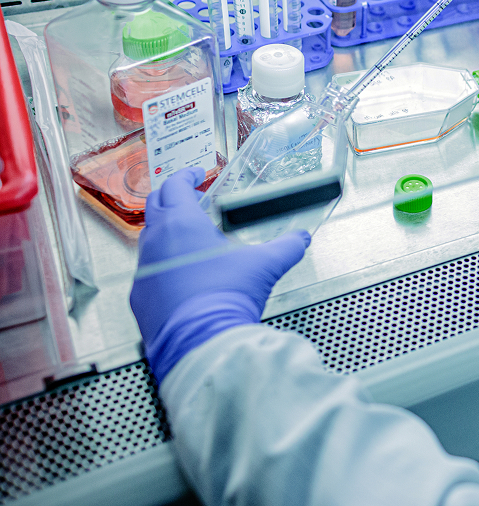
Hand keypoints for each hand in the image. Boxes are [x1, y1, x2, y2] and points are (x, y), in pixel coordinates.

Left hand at [129, 168, 309, 383]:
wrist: (201, 341)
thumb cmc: (225, 297)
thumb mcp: (266, 265)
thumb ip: (287, 246)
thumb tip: (300, 239)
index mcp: (181, 224)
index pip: (175, 186)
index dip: (186, 176)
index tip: (195, 174)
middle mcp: (156, 242)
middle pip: (155, 206)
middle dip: (172, 196)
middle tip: (189, 196)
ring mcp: (144, 271)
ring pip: (149, 240)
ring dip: (166, 231)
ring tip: (190, 237)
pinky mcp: (141, 297)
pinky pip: (148, 271)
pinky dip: (163, 264)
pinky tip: (183, 275)